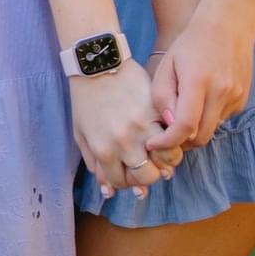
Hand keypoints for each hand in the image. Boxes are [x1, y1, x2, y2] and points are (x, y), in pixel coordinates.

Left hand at [68, 60, 169, 198]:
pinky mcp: (157, 111)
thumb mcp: (81, 134)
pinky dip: (173, 141)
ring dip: (165, 160)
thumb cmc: (85, 100)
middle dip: (147, 176)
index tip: (128, 172)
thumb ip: (94, 163)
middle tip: (145, 164)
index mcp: (104, 150)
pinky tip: (167, 137)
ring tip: (159, 153)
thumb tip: (109, 190)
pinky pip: (173, 135)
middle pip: (147, 177)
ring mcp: (143, 127)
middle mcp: (125, 143)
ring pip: (167, 160)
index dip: (126, 181)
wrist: (97, 65)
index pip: (122, 182)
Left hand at [147, 6, 254, 152]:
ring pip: (211, 130)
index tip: (153, 144)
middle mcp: (221, 92)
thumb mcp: (167, 64)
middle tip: (165, 134)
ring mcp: (235, 96)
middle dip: (181, 142)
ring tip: (183, 109)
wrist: (228, 24)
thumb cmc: (190, 43)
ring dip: (195, 128)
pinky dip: (208, 117)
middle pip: (200, 137)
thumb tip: (168, 124)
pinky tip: (202, 98)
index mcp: (198, 81)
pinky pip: (222, 119)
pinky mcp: (243, 99)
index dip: (167, 142)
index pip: (184, 126)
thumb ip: (162, 95)